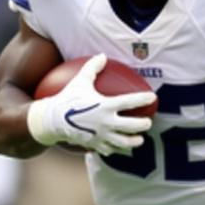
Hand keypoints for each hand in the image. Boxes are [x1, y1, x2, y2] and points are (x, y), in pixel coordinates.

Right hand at [26, 54, 154, 155]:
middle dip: (143, 125)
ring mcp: (101, 136)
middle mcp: (106, 122)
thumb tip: (102, 55)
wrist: (52, 120)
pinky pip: (110, 149)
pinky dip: (117, 148)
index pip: (129, 102)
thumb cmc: (67, 98)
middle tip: (148, 122)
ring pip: (124, 142)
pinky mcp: (95, 145)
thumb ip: (92, 67)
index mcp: (105, 105)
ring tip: (140, 140)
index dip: (143, 99)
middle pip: (132, 126)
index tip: (153, 97)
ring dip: (134, 142)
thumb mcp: (80, 81)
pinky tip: (120, 146)